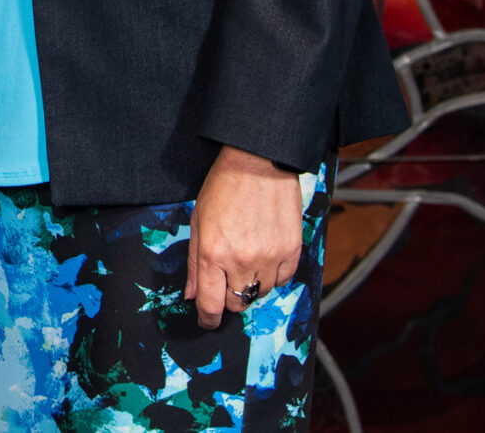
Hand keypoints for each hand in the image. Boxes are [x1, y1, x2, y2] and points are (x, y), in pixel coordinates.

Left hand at [186, 145, 302, 329]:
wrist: (258, 163)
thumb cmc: (223, 188)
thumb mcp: (198, 222)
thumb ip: (194, 264)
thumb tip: (192, 296)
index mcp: (212, 254)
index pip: (211, 305)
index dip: (207, 319)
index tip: (207, 321)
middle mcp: (241, 260)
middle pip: (236, 304)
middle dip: (228, 297)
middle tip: (226, 278)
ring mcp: (269, 257)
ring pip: (260, 294)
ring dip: (251, 284)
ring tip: (246, 257)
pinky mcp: (292, 251)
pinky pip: (283, 281)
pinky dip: (273, 274)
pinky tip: (265, 254)